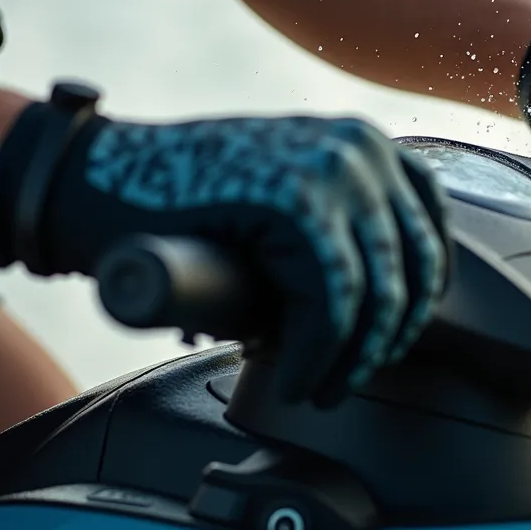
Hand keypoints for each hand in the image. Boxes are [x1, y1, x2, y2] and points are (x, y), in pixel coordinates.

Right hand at [0, 110, 448, 405]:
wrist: (99, 183)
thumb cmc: (187, 203)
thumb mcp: (289, 193)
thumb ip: (342, 222)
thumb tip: (388, 300)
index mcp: (366, 143)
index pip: (431, 227)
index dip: (420, 295)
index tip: (391, 337)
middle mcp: (360, 148)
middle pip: (413, 265)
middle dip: (387, 336)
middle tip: (349, 376)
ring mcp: (332, 171)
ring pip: (377, 292)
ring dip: (353, 357)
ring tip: (322, 386)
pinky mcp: (297, 206)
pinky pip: (331, 304)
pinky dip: (317, 355)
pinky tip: (294, 380)